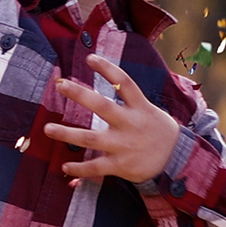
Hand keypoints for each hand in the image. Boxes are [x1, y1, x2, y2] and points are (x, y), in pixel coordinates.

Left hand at [45, 55, 182, 184]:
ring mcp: (125, 145)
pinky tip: (65, 166)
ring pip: (92, 138)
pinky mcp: (122, 165)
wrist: (177, 160)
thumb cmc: (157, 131)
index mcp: (140, 107)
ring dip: (68, 134)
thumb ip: (129, 99)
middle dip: (80, 95)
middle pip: (103, 106)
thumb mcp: (149, 110)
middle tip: (60, 85)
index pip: (124, 83)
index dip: (108, 69)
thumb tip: (109, 80)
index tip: (89, 58)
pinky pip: (96, 167)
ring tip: (47, 129)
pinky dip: (80, 169)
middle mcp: (131, 124)